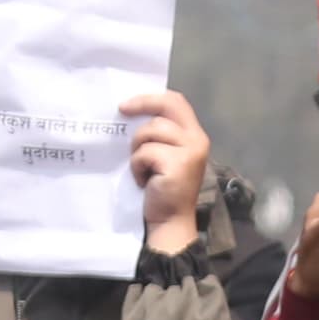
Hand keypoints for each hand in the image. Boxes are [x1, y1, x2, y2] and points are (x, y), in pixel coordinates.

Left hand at [123, 88, 209, 253]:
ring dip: (137, 148)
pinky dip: (137, 166)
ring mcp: (189, 152)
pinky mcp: (177, 165)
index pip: (176, 102)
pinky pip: (145, 152)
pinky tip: (144, 180)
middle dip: (141, 107)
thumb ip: (160, 134)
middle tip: (121, 112)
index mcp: (195, 134)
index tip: (128, 104)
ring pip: (151, 130)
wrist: (170, 221)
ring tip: (141, 167)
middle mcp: (197, 139)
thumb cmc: (163, 189)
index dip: (151, 98)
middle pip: (165, 108)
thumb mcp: (165, 155)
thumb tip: (132, 113)